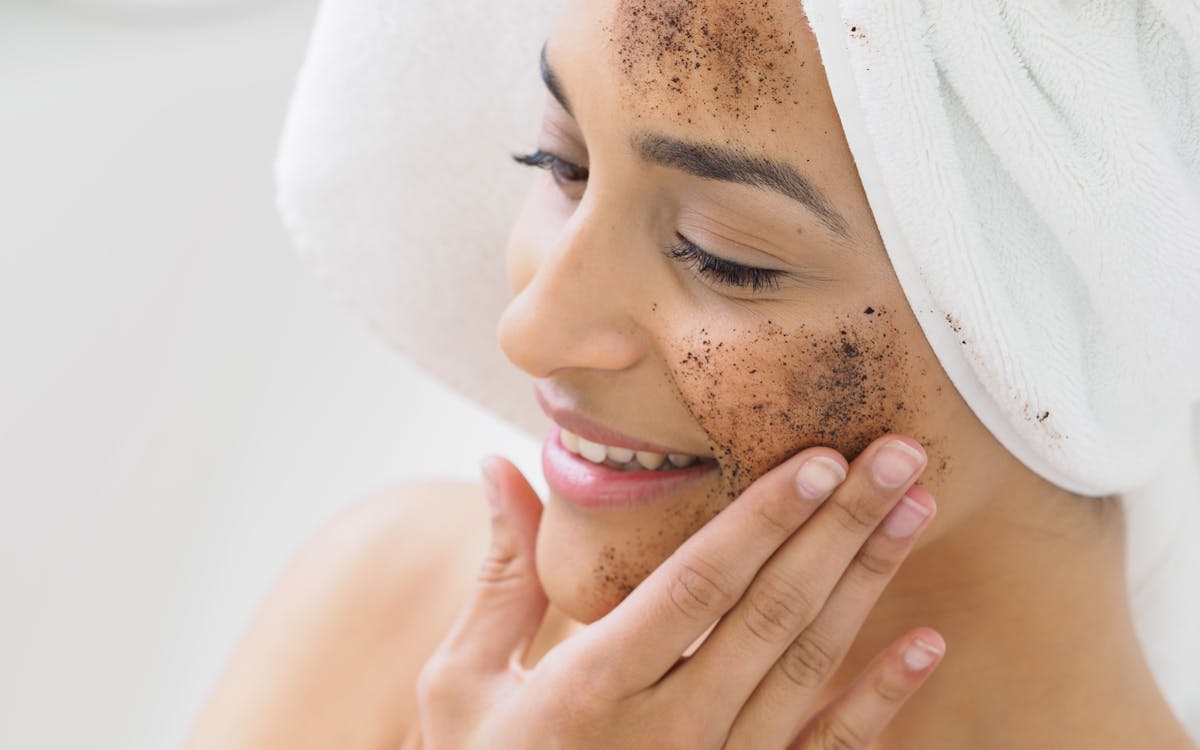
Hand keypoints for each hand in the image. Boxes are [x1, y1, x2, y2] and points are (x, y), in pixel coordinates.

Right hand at [415, 435, 943, 748]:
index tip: (818, 459)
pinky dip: (881, 700)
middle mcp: (666, 734)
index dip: (763, 520)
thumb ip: (501, 574)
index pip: (697, 587)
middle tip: (895, 455)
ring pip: (808, 670)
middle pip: (771, 615)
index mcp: (591, 690)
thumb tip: (496, 463)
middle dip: (839, 528)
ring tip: (913, 509)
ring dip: (867, 586)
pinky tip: (925, 643)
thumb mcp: (464, 680)